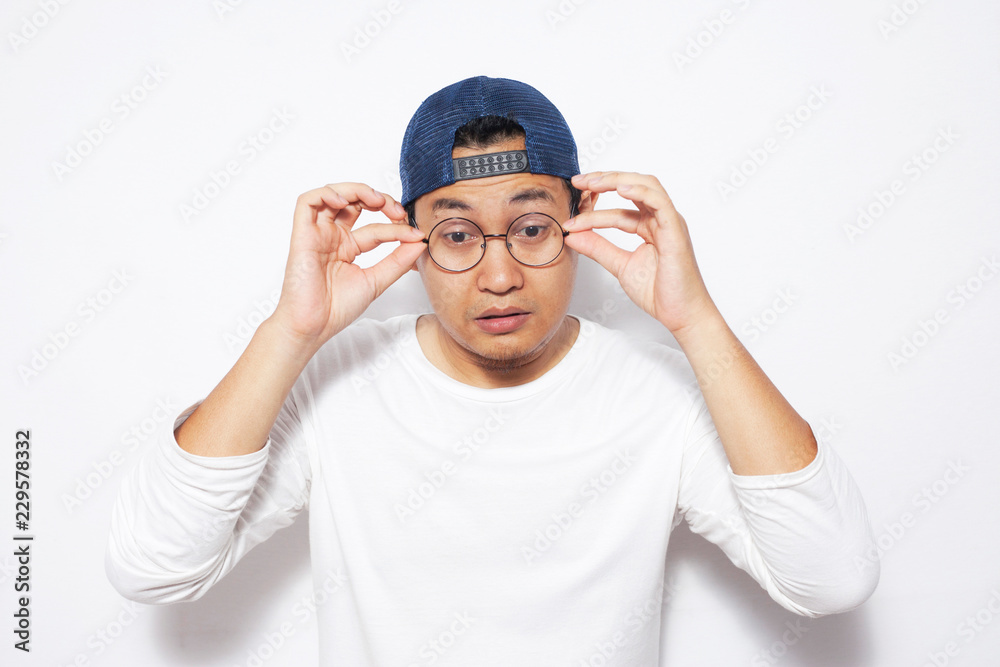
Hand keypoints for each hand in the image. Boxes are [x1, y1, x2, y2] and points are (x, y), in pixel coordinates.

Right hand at [269, 183, 425, 351]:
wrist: (314, 326)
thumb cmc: (336, 309)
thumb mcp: (377, 281)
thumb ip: (397, 261)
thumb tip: (420, 242)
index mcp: (348, 247)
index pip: (376, 227)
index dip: (397, 227)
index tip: (415, 234)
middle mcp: (332, 237)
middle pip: (354, 203)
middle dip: (379, 199)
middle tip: (397, 211)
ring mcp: (317, 233)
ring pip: (333, 195)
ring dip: (357, 190)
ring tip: (376, 201)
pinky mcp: (302, 233)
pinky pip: (308, 202)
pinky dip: (327, 193)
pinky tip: (346, 201)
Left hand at [564, 171, 719, 336]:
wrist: (681, 314)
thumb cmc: (659, 292)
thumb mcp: (619, 265)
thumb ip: (597, 248)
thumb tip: (572, 235)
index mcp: (649, 227)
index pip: (619, 208)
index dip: (594, 207)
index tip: (571, 210)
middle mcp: (660, 220)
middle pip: (633, 187)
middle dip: (604, 180)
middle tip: (578, 182)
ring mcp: (669, 222)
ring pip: (645, 187)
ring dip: (617, 181)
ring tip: (592, 182)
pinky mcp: (675, 230)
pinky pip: (660, 202)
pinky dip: (640, 191)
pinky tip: (620, 188)